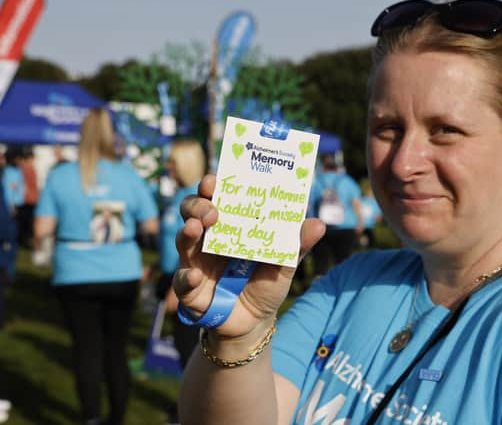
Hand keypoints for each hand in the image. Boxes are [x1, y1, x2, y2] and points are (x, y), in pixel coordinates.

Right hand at [173, 174, 325, 339]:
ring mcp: (196, 262)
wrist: (255, 322)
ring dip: (188, 230)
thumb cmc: (267, 283)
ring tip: (198, 228)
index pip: (217, 197)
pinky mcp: (190, 289)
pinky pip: (182, 281)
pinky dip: (186, 278)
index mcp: (231, 225)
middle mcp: (209, 239)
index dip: (212, 186)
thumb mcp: (285, 263)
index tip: (215, 180)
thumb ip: (298, 244)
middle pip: (193, 211)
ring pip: (184, 239)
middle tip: (213, 210)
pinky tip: (197, 276)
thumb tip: (318, 223)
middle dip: (198, 204)